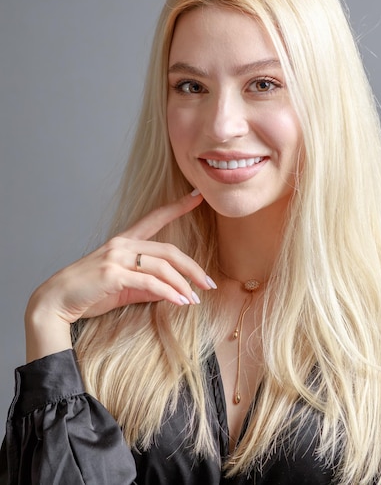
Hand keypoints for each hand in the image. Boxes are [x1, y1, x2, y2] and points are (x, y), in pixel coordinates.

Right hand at [25, 191, 213, 360]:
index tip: (197, 196)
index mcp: (124, 242)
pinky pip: (149, 282)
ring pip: (162, 266)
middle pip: (168, 250)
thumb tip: (171, 292)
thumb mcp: (122, 288)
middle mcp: (122, 244)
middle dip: (192, 267)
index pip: (155, 218)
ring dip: (183, 284)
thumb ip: (146, 287)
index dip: (177, 207)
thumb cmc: (88, 293)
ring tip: (195, 299)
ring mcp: (116, 257)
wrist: (55, 302)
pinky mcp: (113, 274)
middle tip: (208, 283)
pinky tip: (179, 301)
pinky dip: (168, 292)